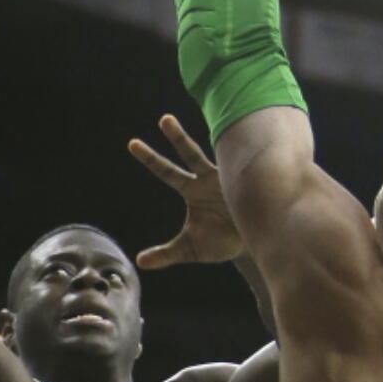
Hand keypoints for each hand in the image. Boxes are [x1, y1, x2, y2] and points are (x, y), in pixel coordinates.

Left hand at [131, 115, 243, 269]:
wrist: (250, 245)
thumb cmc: (219, 242)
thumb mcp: (189, 249)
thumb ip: (165, 254)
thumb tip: (139, 262)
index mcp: (193, 189)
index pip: (167, 171)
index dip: (150, 159)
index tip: (132, 143)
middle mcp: (208, 179)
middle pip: (189, 153)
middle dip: (177, 137)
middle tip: (163, 119)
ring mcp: (229, 179)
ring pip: (217, 154)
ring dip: (209, 142)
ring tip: (203, 124)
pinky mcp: (246, 185)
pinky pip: (245, 170)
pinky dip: (244, 161)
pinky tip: (249, 142)